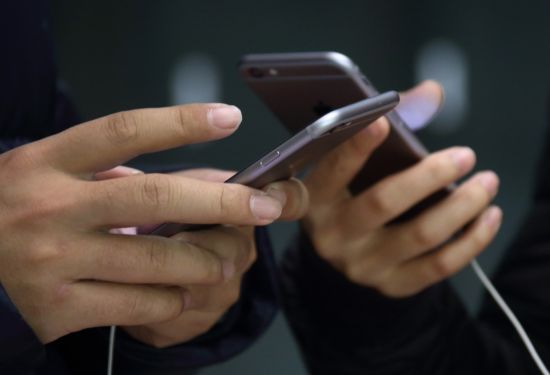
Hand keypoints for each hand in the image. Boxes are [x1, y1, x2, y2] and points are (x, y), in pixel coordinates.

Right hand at [0, 103, 299, 342]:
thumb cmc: (12, 210)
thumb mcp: (42, 172)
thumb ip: (102, 170)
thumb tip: (185, 178)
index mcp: (48, 162)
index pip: (124, 131)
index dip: (181, 122)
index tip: (229, 119)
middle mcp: (51, 207)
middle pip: (155, 195)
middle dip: (221, 200)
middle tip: (266, 205)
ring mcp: (53, 260)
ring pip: (155, 258)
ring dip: (203, 261)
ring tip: (225, 261)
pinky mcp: (57, 307)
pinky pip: (137, 303)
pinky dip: (170, 298)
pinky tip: (177, 293)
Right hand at [303, 81, 502, 297]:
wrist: (345, 251)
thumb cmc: (351, 194)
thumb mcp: (352, 165)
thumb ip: (389, 126)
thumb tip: (432, 93)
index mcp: (314, 199)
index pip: (331, 171)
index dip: (354, 147)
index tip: (380, 120)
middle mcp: (333, 235)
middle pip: (383, 203)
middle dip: (429, 176)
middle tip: (466, 155)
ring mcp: (362, 265)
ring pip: (420, 235)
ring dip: (462, 206)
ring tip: (487, 182)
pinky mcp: (391, 285)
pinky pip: (439, 266)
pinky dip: (471, 241)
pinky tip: (488, 217)